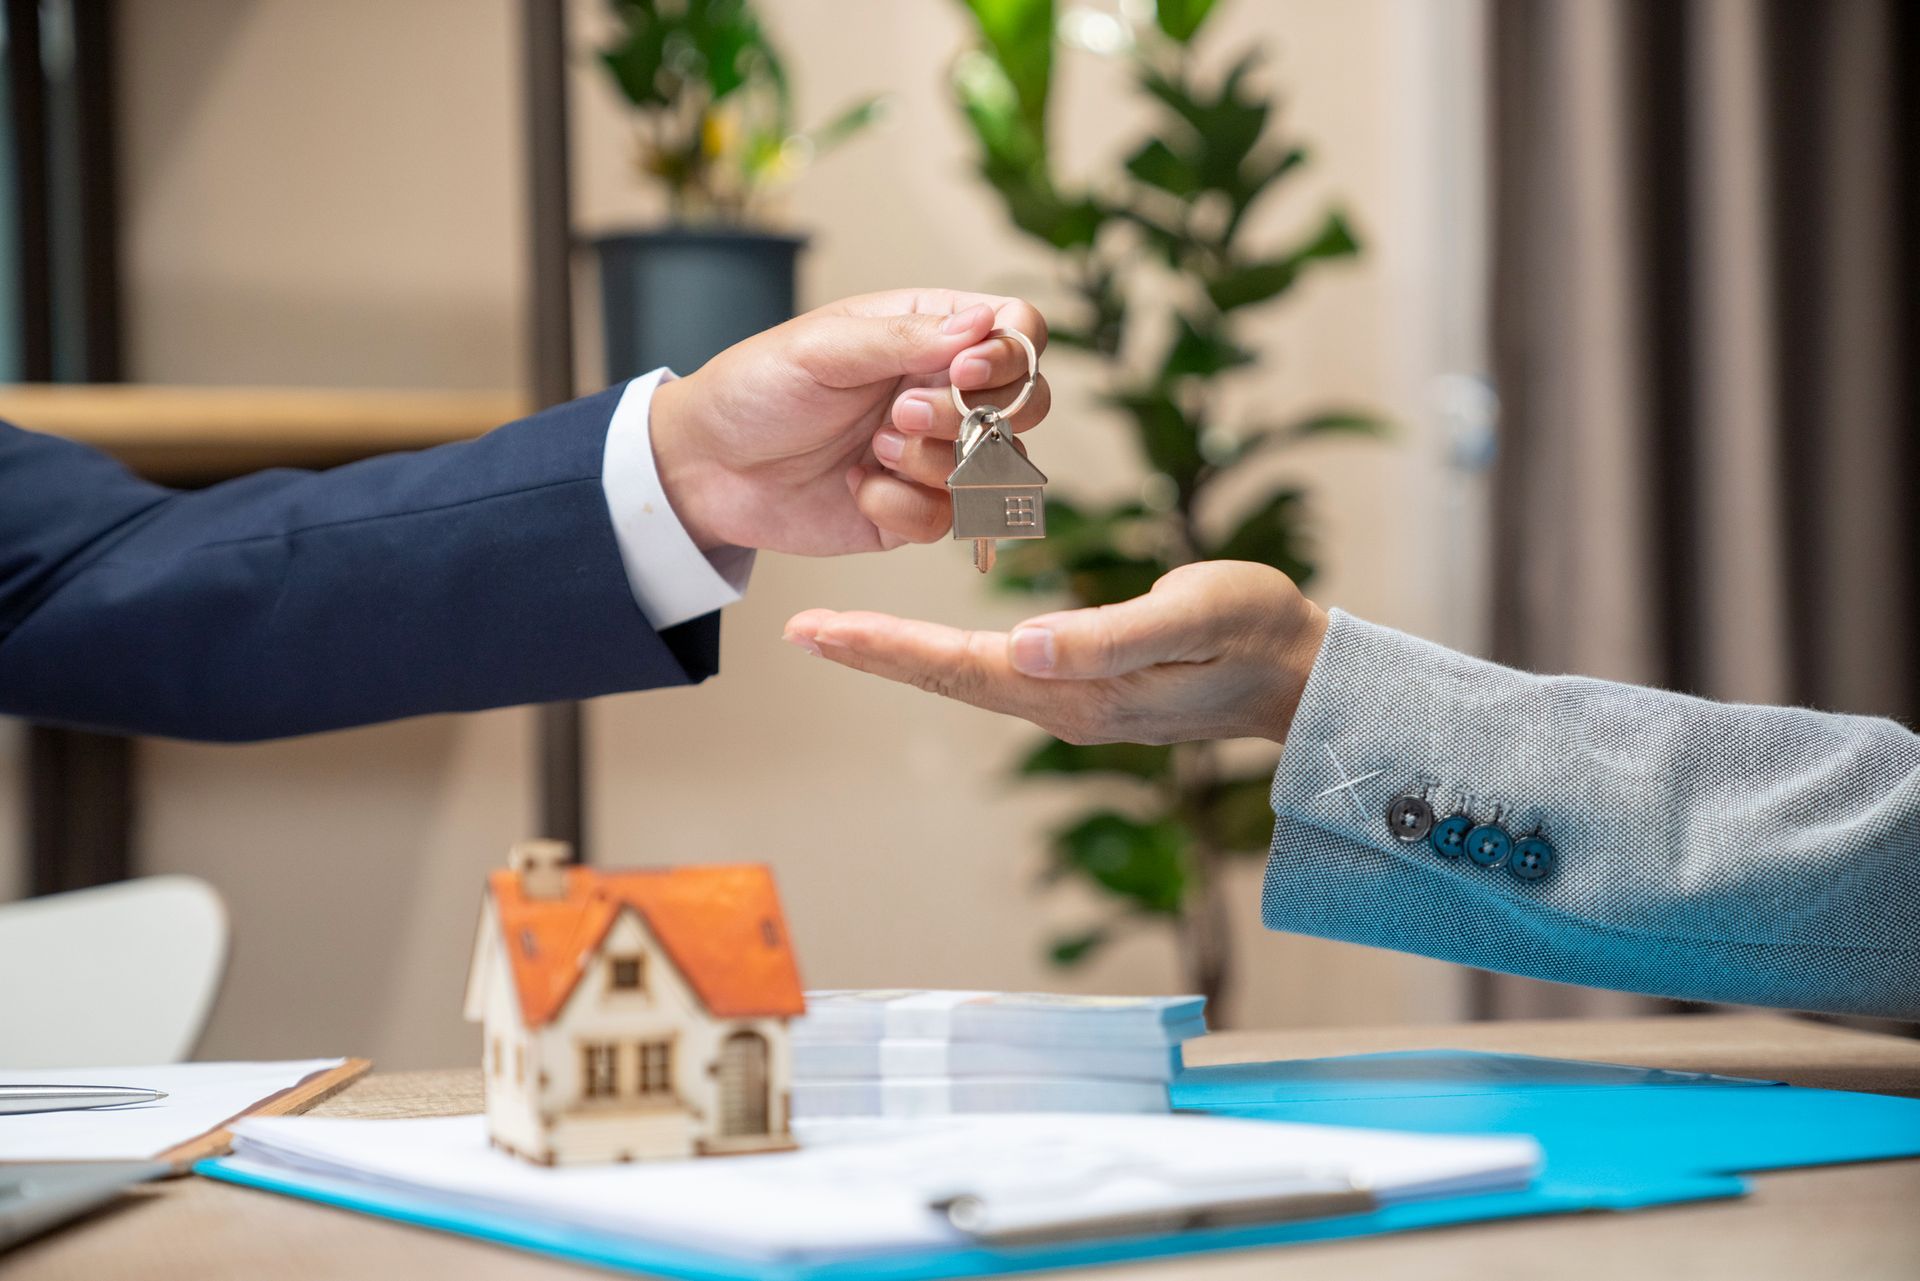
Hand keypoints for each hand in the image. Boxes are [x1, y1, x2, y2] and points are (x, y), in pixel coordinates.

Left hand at [647, 288, 1048, 554]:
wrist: (706, 467)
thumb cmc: (756, 388)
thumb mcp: (823, 349)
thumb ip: (905, 339)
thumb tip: (983, 324)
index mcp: (930, 332)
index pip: (1018, 331)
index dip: (1011, 356)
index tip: (964, 373)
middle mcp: (944, 390)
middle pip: (1028, 403)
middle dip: (976, 418)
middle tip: (901, 416)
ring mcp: (936, 453)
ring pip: (996, 469)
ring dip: (934, 464)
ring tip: (872, 451)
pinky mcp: (915, 510)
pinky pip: (948, 520)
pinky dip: (903, 507)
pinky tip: (856, 487)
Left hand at [782, 561, 1329, 744]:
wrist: (1305, 675)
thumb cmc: (1258, 633)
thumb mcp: (1191, 617)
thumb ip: (1109, 636)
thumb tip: (1024, 646)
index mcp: (1079, 690)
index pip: (960, 669)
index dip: (885, 649)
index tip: (815, 631)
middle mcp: (1065, 707)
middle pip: (949, 680)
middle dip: (873, 654)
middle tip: (801, 630)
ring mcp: (1076, 704)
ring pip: (970, 680)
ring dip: (905, 658)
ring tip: (845, 634)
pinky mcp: (1090, 690)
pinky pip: (1001, 676)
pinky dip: (951, 658)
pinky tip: (927, 647)